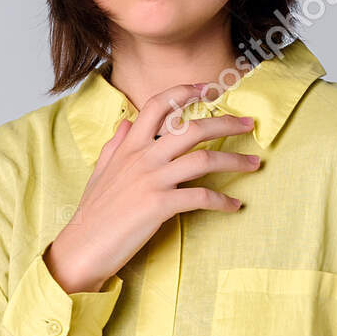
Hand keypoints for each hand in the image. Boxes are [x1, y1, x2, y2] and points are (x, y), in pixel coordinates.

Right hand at [45, 82, 260, 293]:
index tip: (209, 88)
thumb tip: (125, 122)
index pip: (158, 105)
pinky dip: (222, 201)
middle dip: (226, 123)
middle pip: (192, 128)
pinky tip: (234, 205)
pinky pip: (200, 197)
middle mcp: (142, 158)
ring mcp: (152, 180)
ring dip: (235, 161)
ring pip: (203, 159)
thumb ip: (115, 145)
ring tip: (254, 165)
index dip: (185, 91)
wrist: (83, 246)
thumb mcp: (101, 171)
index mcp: (129, 146)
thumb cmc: (93, 212)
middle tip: (249, 125)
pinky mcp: (159, 205)